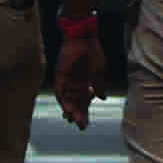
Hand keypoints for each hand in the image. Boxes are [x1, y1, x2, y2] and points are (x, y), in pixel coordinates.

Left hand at [48, 10, 99, 126]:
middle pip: (75, 102)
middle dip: (77, 114)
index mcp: (85, 82)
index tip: (86, 125)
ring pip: (67, 98)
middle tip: (80, 126)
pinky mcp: (60, 74)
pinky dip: (63, 99)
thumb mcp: (99, 69)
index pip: (84, 102)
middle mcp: (74, 83)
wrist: (83, 35)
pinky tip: (66, 109)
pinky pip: (60, 90)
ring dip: (69, 109)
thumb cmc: (93, 50)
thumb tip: (102, 98)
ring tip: (72, 120)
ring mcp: (67, 79)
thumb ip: (99, 84)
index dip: (84, 113)